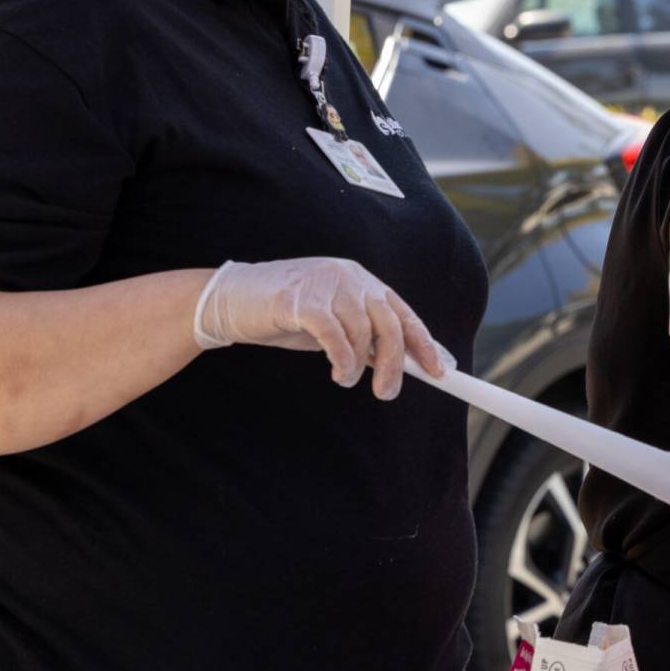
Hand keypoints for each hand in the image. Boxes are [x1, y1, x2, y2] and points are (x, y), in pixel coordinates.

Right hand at [192, 258, 454, 399]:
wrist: (230, 300)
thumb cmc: (284, 316)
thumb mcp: (332, 325)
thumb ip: (362, 338)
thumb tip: (402, 365)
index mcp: (360, 280)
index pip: (402, 313)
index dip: (424, 343)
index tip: (440, 371)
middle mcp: (349, 277)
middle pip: (389, 324)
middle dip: (396, 364)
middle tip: (387, 394)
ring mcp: (325, 284)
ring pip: (363, 332)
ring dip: (359, 366)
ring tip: (344, 380)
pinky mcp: (301, 300)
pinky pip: (335, 336)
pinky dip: (342, 360)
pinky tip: (337, 373)